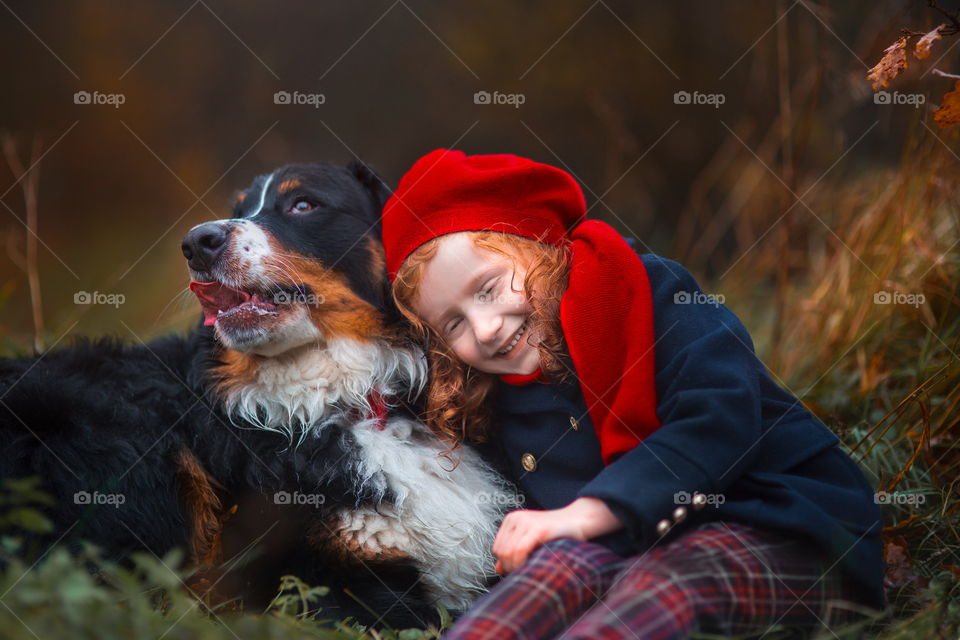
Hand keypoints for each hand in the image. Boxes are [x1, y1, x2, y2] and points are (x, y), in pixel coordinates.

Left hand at [492, 497, 622, 574]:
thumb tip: (497, 568)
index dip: (505, 564)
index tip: (519, 570)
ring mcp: (526, 522)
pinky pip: (519, 551)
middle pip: (500, 552)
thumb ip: (514, 552)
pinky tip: (532, 566)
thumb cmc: (557, 533)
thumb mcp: (531, 541)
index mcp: (512, 519)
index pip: (497, 549)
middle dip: (510, 567)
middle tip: (525, 572)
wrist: (579, 520)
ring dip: (516, 567)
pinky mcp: (537, 528)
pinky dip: (521, 563)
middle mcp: (516, 518)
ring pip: (508, 553)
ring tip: (530, 569)